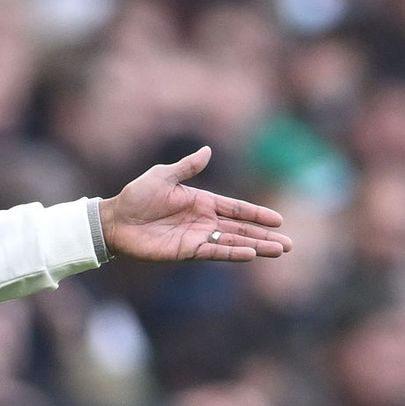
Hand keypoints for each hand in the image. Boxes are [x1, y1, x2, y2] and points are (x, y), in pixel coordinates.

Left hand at [100, 146, 291, 261]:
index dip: (257, 215)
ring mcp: (196, 237)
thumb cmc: (136, 196)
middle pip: (241, 230)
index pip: (237, 209)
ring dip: (255, 247)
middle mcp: (204, 221)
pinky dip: (231, 253)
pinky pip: (213, 252)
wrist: (116, 220)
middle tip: (289, 245)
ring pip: (233, 243)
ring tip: (278, 251)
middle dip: (265, 236)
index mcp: (202, 201)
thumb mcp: (163, 176)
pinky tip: (249, 254)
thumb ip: (186, 167)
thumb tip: (208, 151)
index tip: (278, 220)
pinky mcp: (185, 252)